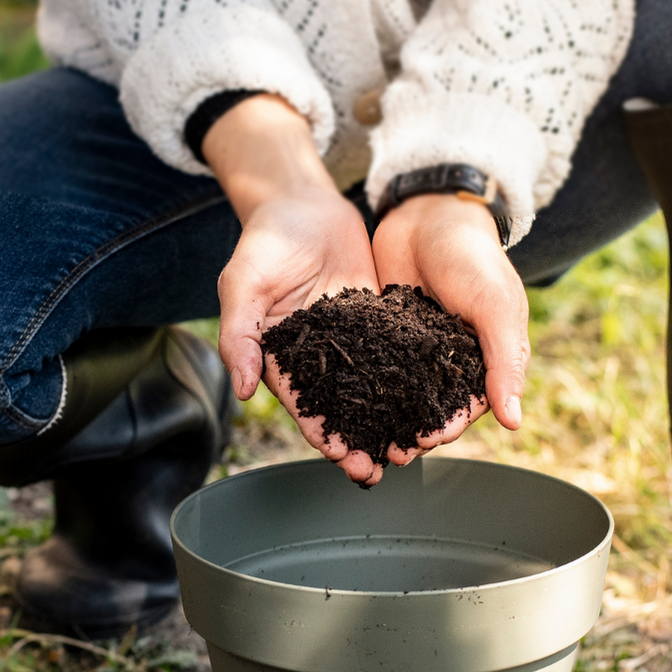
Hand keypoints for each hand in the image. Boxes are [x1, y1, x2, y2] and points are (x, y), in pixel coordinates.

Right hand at [207, 96, 388, 485]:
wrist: (302, 202)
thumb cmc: (264, 243)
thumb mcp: (242, 285)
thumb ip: (239, 336)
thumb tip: (243, 390)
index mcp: (280, 357)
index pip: (302, 405)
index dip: (320, 433)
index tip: (341, 457)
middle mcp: (316, 357)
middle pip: (339, 407)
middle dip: (357, 440)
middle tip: (378, 469)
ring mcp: (348, 341)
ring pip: (370, 389)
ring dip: (387, 419)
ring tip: (410, 447)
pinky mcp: (375, 321)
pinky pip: (394, 354)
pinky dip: (410, 379)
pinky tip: (432, 399)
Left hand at [368, 192, 529, 459]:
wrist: (430, 211)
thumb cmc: (473, 257)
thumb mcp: (495, 306)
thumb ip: (505, 361)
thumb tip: (514, 422)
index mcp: (481, 361)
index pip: (464, 409)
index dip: (444, 430)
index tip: (420, 445)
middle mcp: (446, 362)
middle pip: (425, 410)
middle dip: (405, 434)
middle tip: (379, 454)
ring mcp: (412, 350)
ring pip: (395, 395)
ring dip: (378, 419)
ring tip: (354, 439)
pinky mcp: (381, 333)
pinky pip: (369, 366)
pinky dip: (357, 386)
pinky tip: (336, 402)